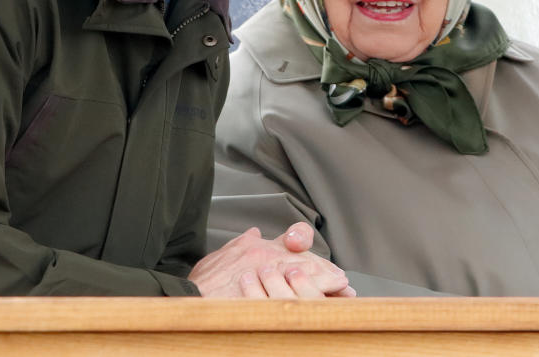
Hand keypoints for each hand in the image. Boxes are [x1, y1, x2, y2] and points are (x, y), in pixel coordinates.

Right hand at [188, 223, 354, 297]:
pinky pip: (304, 298)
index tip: (316, 256)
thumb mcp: (220, 256)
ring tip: (344, 292)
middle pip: (307, 261)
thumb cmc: (204, 283)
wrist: (194, 301)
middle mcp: (270, 258)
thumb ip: (241, 244)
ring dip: (329, 285)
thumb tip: (255, 233)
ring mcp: (274, 279)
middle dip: (325, 270)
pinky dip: (321, 299)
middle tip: (341, 281)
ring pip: (309, 278)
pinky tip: (333, 304)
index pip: (292, 239)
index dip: (306, 245)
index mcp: (259, 247)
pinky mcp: (275, 299)